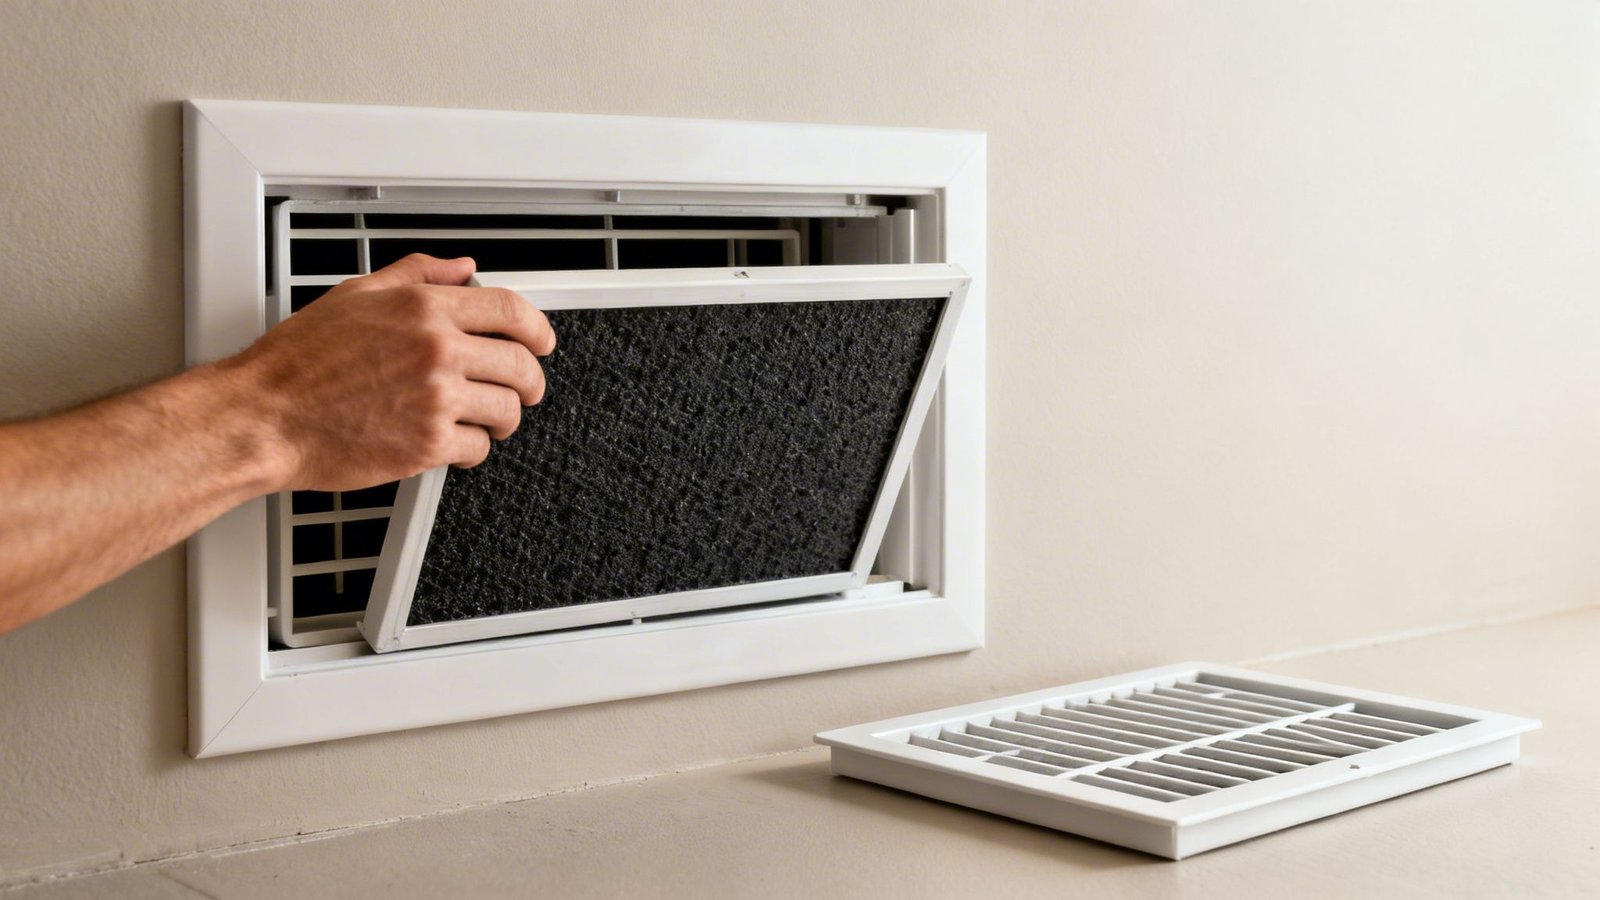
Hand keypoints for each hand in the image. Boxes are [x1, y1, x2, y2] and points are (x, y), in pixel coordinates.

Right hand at [228, 254, 556, 491]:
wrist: (265, 416)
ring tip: (485, 419)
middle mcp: (436, 350)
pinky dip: (472, 449)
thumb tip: (462, 268)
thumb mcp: (357, 295)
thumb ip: (417, 275)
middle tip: (523, 389)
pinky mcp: (428, 445)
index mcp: (424, 308)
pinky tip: (455, 443)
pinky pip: (478, 448)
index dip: (539, 330)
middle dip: (530, 381)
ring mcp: (436, 399)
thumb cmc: (299, 362)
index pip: (512, 311)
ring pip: (507, 410)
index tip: (543, 342)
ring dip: (503, 418)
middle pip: (521, 365)